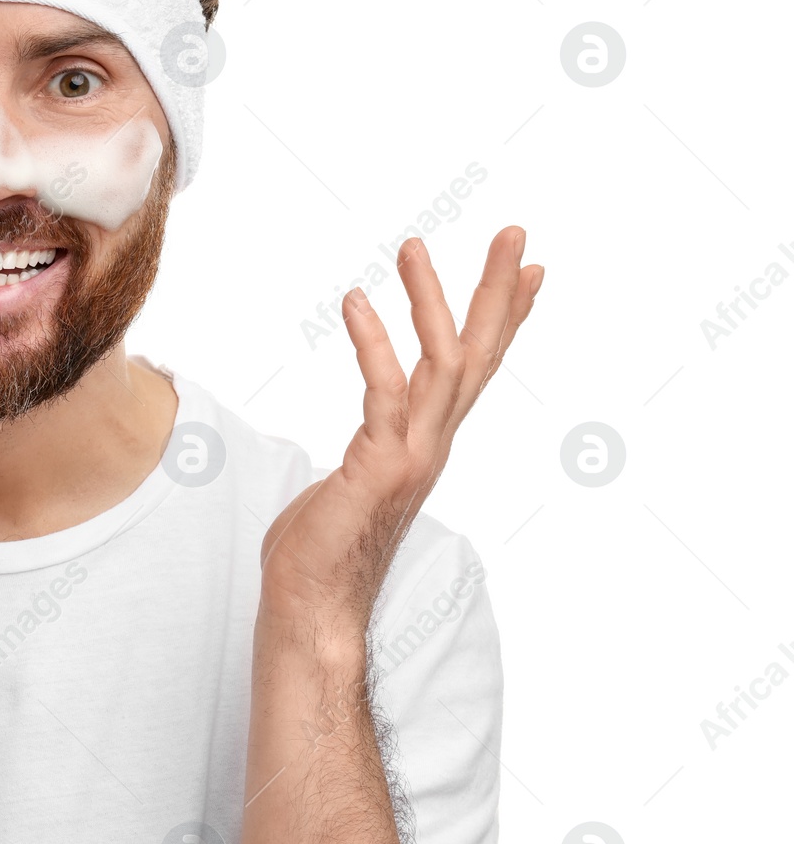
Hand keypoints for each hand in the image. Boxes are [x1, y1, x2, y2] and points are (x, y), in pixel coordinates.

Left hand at [258, 226, 541, 649]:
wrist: (313, 610)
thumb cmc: (320, 547)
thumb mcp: (356, 477)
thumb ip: (373, 446)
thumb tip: (373, 433)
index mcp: (427, 442)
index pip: (474, 368)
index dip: (504, 317)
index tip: (531, 271)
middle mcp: (431, 445)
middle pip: (478, 355)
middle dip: (498, 293)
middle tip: (515, 233)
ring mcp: (411, 456)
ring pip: (441, 365)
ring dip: (431, 300)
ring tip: (414, 246)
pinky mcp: (379, 466)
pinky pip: (384, 394)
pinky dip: (373, 344)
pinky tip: (358, 301)